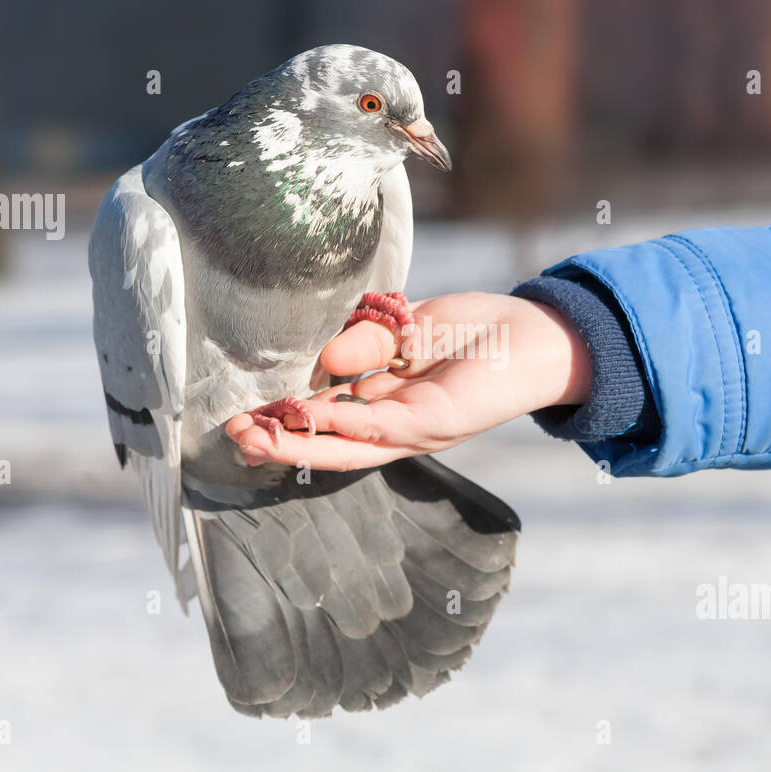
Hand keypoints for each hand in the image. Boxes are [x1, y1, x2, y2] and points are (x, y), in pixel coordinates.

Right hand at [225, 292, 591, 469]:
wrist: (536, 335)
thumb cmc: (477, 331)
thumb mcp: (408, 325)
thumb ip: (366, 339)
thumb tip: (323, 355)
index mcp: (385, 401)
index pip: (325, 415)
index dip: (284, 417)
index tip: (243, 413)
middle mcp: (393, 424)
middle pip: (327, 442)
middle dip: (280, 442)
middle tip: (234, 436)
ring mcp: (411, 428)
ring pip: (344, 446)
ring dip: (298, 444)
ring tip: (253, 438)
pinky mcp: (431, 422)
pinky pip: (377, 427)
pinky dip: (342, 426)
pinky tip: (308, 421)